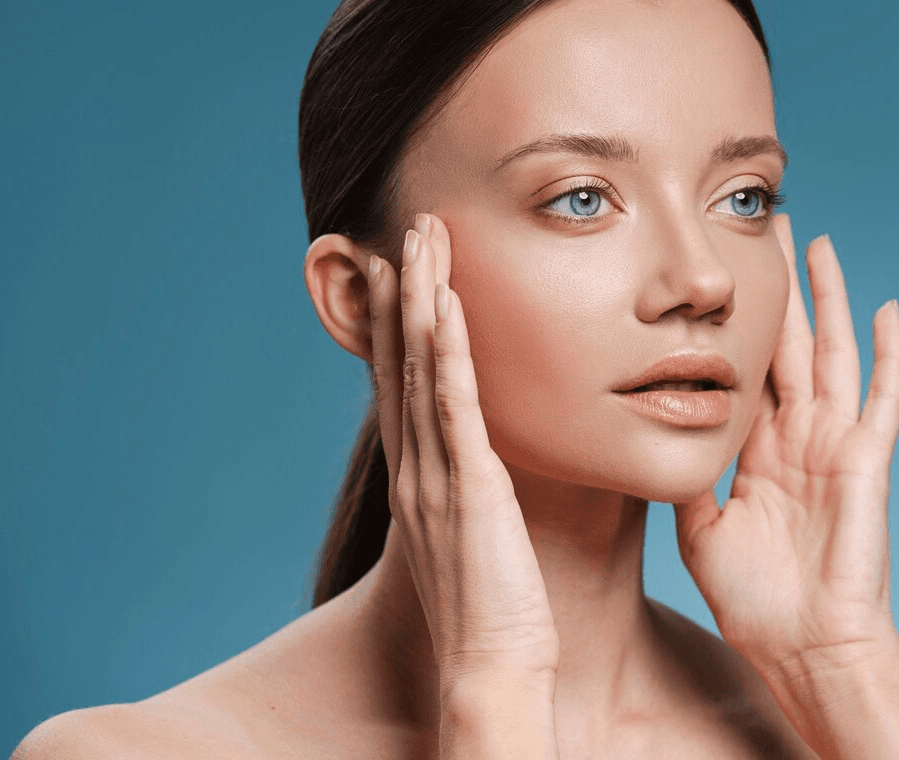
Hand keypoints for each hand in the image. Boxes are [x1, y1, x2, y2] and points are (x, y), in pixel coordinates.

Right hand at [367, 212, 559, 682]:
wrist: (492, 665)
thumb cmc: (499, 608)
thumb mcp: (479, 534)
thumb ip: (477, 492)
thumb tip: (492, 465)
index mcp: (421, 477)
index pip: (404, 385)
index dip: (400, 325)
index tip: (402, 271)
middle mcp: (417, 467)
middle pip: (402, 363)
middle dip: (403, 294)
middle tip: (402, 232)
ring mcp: (436, 474)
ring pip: (423, 369)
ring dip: (421, 300)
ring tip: (420, 240)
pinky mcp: (468, 486)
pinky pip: (455, 405)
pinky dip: (447, 351)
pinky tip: (446, 305)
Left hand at [674, 213, 898, 671]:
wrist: (805, 647)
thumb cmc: (758, 601)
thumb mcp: (702, 531)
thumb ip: (687, 481)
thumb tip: (655, 440)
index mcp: (760, 451)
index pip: (748, 370)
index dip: (736, 324)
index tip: (722, 278)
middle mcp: (798, 437)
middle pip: (789, 345)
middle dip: (778, 289)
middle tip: (767, 231)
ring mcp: (835, 444)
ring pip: (833, 353)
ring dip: (828, 299)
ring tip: (819, 246)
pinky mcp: (867, 460)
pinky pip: (884, 397)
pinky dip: (889, 355)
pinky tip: (888, 310)